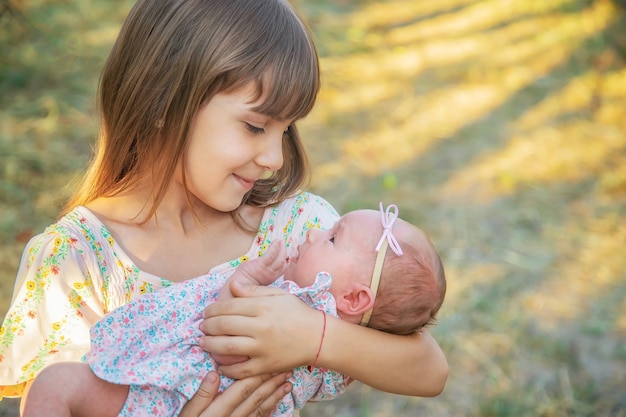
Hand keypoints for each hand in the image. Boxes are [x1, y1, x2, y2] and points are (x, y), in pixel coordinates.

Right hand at [179, 371, 292, 416]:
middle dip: (272, 383)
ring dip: (276, 396)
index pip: (243, 389)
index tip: (270, 363)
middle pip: (256, 398)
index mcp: (219, 410)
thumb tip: (214, 373)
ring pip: (261, 409)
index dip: (258, 375)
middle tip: (286, 370)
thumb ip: (201, 395)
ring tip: (287, 385)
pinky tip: (276, 404)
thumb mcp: (188, 413)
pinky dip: (269, 411)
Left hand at [200, 282, 322, 378]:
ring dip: (210, 344)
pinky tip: (219, 363)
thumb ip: (254, 290)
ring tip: (203, 342)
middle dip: (207, 326)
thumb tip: (232, 286)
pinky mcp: (265, 366)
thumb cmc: (298, 313)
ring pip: (227, 347)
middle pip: (223, 325)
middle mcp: (261, 327)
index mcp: (263, 307)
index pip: (228, 307)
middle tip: (202, 327)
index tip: (206, 312)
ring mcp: (262, 348)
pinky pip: (240, 370)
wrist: (319, 337)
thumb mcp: (278, 294)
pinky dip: (226, 367)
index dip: (212, 309)